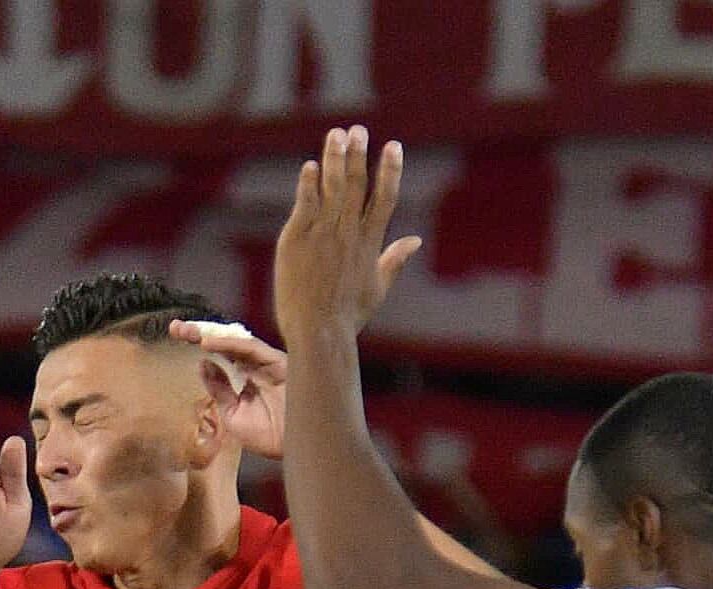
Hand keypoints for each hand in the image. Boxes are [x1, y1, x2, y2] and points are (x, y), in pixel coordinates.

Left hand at [169, 320, 286, 460]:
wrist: (293, 446)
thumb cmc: (269, 435)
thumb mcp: (233, 414)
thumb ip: (219, 389)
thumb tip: (204, 364)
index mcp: (246, 376)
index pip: (219, 354)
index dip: (198, 344)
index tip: (176, 335)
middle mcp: (255, 365)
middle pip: (224, 343)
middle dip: (200, 333)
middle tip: (176, 328)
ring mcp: (266, 362)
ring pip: (235, 342)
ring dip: (211, 336)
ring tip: (189, 334)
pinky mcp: (277, 361)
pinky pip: (250, 348)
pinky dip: (229, 344)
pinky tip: (209, 344)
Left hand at [274, 126, 422, 345]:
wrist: (317, 334)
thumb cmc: (348, 317)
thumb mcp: (377, 288)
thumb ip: (395, 259)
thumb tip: (415, 241)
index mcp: (370, 243)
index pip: (385, 198)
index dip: (390, 170)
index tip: (392, 146)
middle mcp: (348, 233)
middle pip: (356, 185)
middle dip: (358, 154)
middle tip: (358, 130)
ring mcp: (322, 234)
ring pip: (331, 188)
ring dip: (334, 158)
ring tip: (336, 134)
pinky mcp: (297, 240)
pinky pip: (304, 204)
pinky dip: (308, 184)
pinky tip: (311, 166)